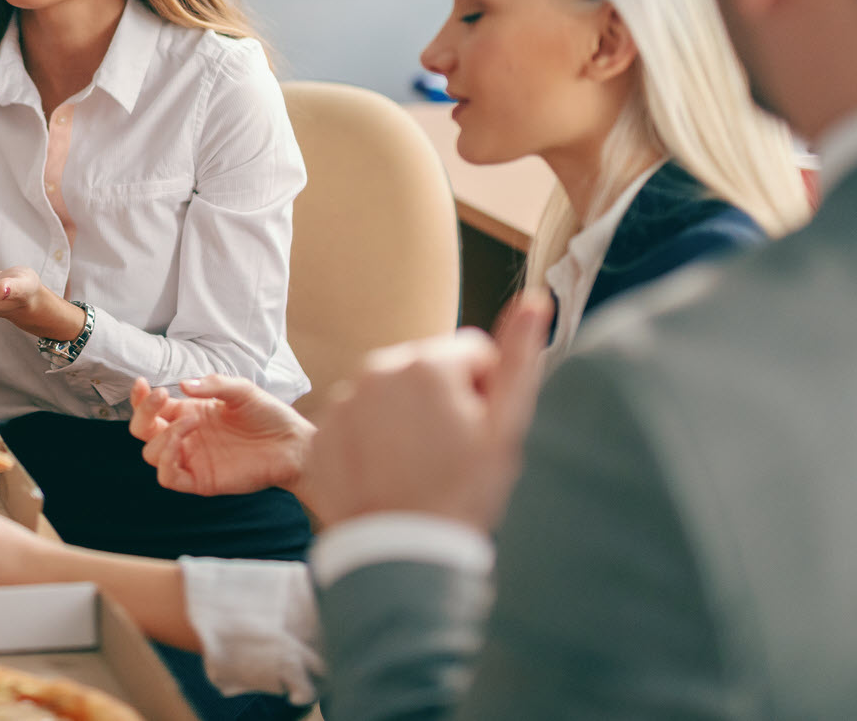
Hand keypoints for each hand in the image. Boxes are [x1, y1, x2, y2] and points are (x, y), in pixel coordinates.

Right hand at [129, 375, 313, 497]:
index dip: (140, 398)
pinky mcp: (200, 481)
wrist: (294, 445)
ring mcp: (192, 460)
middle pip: (143, 430)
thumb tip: (181, 385)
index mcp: (190, 413)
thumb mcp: (242, 391)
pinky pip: (168, 477)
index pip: (153, 409)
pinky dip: (166, 461)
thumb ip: (213, 385)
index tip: (142, 384)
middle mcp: (186, 437)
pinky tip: (183, 442)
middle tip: (161, 397)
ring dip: (162, 435)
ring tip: (191, 421)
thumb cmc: (269, 416)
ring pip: (151, 454)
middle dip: (144, 413)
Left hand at [304, 291, 550, 530]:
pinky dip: (373, 442)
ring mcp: (344, 401)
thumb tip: (534, 301)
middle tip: (452, 454)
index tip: (480, 432)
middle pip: (428, 371)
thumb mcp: (505, 429)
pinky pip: (358, 424)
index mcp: (427, 364)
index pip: (472, 354)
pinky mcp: (321, 434)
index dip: (486, 392)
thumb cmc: (463, 494)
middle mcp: (378, 370)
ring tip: (420, 469)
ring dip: (407, 420)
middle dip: (444, 401)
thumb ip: (518, 359)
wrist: (400, 555)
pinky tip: (389, 477)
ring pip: (391, 396)